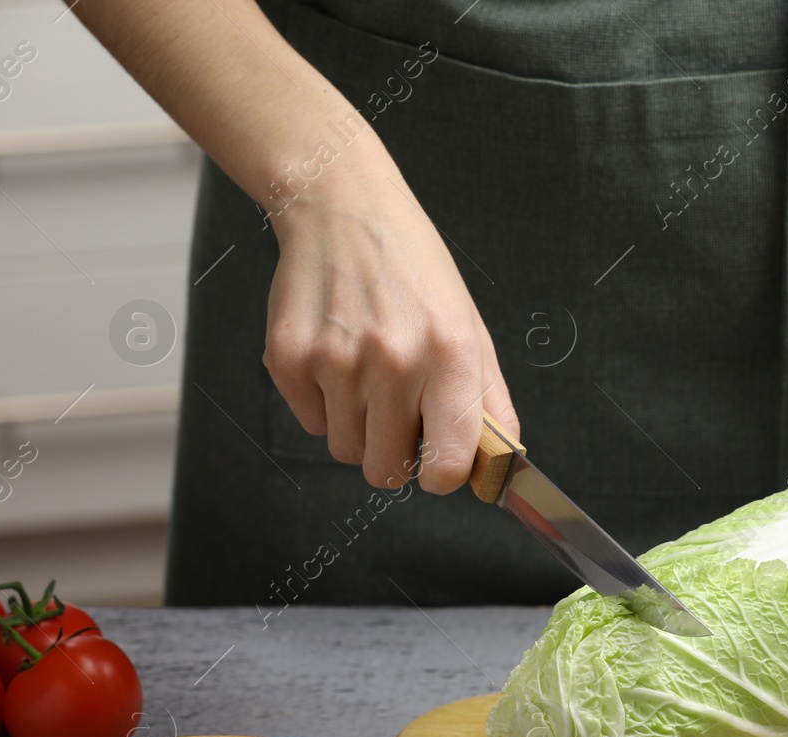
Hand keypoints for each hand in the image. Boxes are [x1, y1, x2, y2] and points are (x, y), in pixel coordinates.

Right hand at [263, 159, 517, 494]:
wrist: (343, 209)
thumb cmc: (415, 273)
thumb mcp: (471, 328)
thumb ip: (490, 403)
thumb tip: (500, 466)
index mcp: (450, 354)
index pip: (445, 467)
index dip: (442, 476)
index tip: (437, 462)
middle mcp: (393, 360)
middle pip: (384, 473)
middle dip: (394, 454)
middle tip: (398, 410)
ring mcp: (334, 360)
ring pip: (345, 449)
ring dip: (358, 426)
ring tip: (367, 372)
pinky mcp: (287, 358)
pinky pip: (309, 422)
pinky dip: (322, 402)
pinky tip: (336, 354)